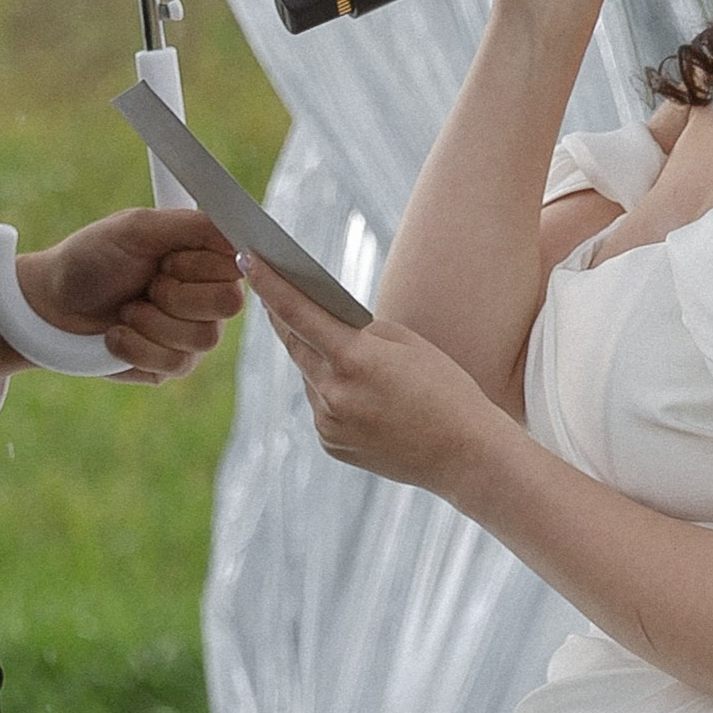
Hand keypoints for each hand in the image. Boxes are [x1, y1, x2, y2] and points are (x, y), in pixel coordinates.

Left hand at [16, 204, 244, 379]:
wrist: (50, 302)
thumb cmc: (91, 258)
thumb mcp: (135, 228)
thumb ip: (189, 225)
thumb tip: (234, 231)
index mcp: (203, 260)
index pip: (237, 265)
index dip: (198, 264)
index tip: (166, 259)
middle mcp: (206, 298)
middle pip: (228, 303)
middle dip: (176, 293)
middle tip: (148, 284)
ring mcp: (192, 335)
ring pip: (204, 338)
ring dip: (152, 321)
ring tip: (127, 310)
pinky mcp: (171, 366)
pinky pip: (175, 363)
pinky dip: (136, 345)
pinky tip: (116, 334)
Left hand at [244, 258, 510, 494]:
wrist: (465, 454)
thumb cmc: (446, 389)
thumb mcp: (407, 344)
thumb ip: (360, 330)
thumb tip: (322, 321)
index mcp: (355, 359)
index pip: (298, 312)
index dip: (269, 284)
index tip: (247, 257)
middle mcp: (333, 393)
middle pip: (295, 343)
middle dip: (283, 315)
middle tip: (270, 286)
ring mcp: (329, 422)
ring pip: (310, 376)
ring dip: (317, 358)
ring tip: (341, 348)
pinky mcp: (330, 442)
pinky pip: (322, 405)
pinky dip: (332, 392)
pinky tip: (361, 393)